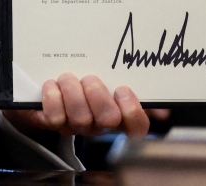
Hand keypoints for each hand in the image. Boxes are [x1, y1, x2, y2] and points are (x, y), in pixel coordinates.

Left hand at [3, 73, 167, 138]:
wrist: (43, 87)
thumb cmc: (81, 83)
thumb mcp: (110, 82)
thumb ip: (137, 90)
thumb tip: (162, 107)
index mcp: (116, 115)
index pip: (137, 127)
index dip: (132, 110)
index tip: (122, 88)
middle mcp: (97, 124)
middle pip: (108, 119)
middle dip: (98, 95)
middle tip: (89, 78)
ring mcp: (74, 125)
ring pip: (79, 117)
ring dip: (73, 90)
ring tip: (68, 78)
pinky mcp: (51, 122)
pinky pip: (54, 116)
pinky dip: (52, 96)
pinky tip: (51, 85)